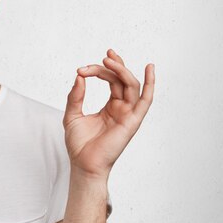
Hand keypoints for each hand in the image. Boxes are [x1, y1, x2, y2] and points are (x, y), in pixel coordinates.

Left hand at [63, 49, 154, 180]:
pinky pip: (145, 101)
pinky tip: (150, 69)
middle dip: (109, 66)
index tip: (81, 70)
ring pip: (131, 85)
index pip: (110, 80)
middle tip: (99, 58)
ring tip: (108, 59)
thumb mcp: (72, 115)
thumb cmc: (79, 144)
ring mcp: (128, 114)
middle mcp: (122, 108)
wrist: (83, 164)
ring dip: (121, 70)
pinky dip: (150, 84)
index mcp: (110, 106)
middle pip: (121, 79)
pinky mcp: (132, 121)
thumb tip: (79, 76)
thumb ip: (75, 96)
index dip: (98, 70)